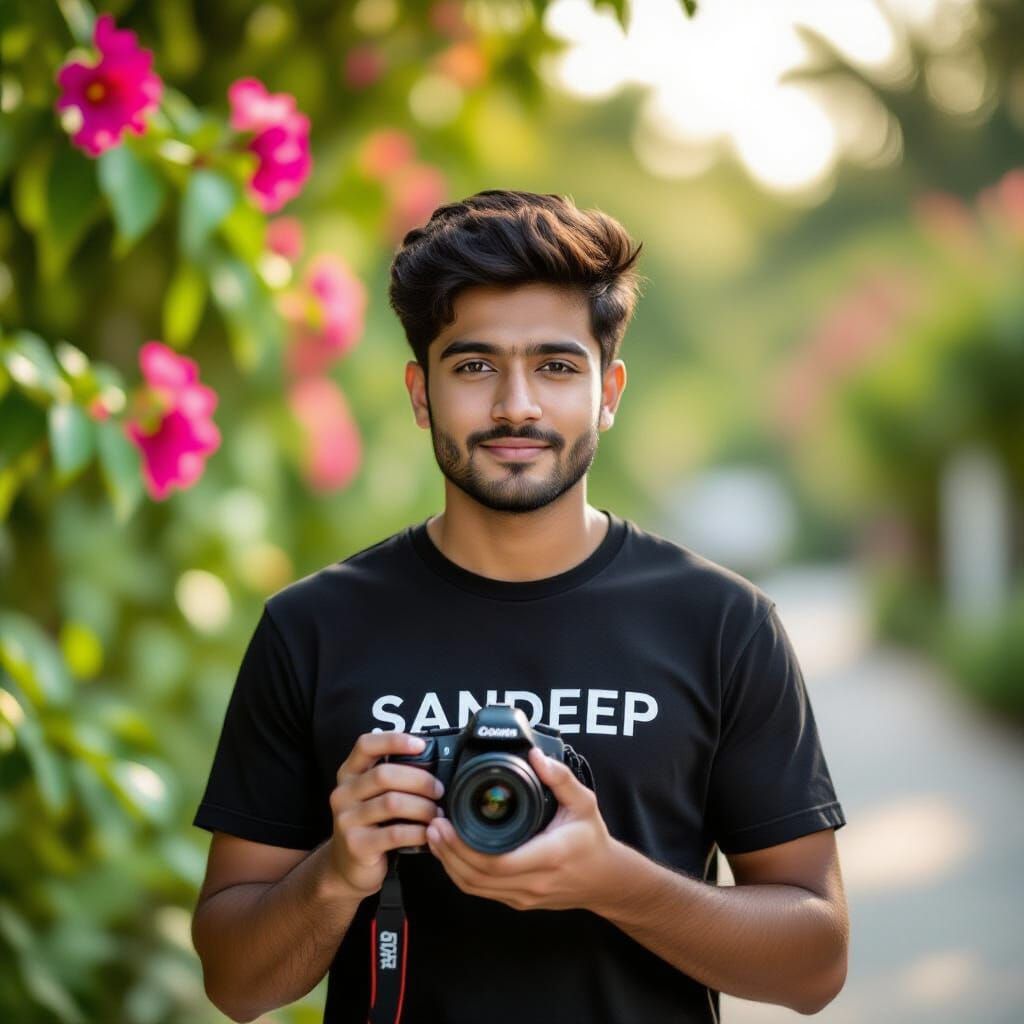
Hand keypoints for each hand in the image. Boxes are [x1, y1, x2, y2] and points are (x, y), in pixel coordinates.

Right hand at [327, 732, 443, 895]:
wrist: (347, 867)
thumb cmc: (372, 824)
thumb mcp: (373, 796)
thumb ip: (393, 777)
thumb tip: (433, 761)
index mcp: (348, 774)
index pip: (365, 745)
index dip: (394, 740)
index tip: (421, 745)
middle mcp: (343, 793)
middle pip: (384, 775)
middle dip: (420, 780)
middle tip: (439, 790)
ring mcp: (346, 820)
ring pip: (392, 803)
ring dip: (422, 807)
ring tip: (437, 813)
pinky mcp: (357, 845)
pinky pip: (395, 833)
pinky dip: (418, 831)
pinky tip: (428, 833)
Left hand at [425, 746, 619, 911]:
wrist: (605, 879)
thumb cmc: (592, 840)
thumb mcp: (584, 803)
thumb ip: (560, 778)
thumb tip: (536, 756)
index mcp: (549, 856)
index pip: (497, 861)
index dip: (463, 846)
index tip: (446, 822)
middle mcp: (534, 882)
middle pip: (477, 877)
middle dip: (448, 852)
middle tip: (433, 825)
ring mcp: (524, 896)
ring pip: (475, 888)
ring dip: (450, 864)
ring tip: (435, 837)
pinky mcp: (518, 900)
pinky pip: (482, 891)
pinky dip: (461, 874)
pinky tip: (451, 854)